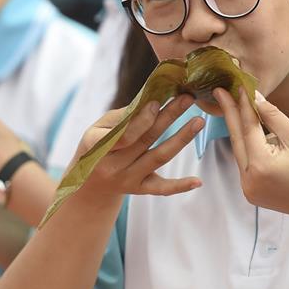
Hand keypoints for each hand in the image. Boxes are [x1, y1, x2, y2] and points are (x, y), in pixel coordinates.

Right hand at [70, 94, 204, 206]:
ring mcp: (127, 180)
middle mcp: (112, 166)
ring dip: (181, 139)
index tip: (158, 102)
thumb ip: (123, 117)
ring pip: (158, 158)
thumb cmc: (97, 145)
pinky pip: (161, 189)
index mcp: (97, 146)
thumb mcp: (99, 127)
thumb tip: (152, 100)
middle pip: (146, 140)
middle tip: (188, 99)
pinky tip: (197, 181)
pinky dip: (180, 186)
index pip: (124, 134)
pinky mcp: (139, 189)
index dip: (142, 119)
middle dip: (168, 117)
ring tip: (198, 122)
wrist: (89, 183)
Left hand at [214, 88, 288, 226]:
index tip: (237, 85)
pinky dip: (255, 148)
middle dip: (231, 114)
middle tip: (220, 91)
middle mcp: (248, 180)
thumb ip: (273, 116)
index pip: (248, 127)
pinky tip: (265, 135)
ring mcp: (248, 190)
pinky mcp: (252, 193)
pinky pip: (249, 164)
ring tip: (253, 112)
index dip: (244, 104)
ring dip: (247, 132)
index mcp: (260, 165)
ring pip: (243, 152)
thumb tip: (255, 97)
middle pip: (237, 139)